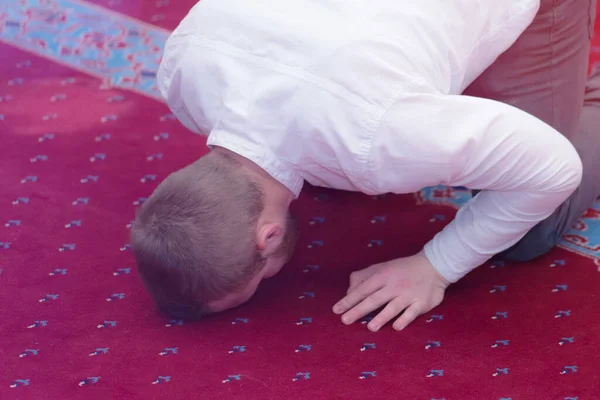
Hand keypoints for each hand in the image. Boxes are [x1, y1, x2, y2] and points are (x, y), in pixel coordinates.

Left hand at [332, 251, 449, 331]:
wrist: (433, 266)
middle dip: (359, 310)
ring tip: (370, 327)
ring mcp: (408, 295)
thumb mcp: (381, 267)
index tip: (336, 310)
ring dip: (381, 317)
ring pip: (393, 307)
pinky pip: (412, 313)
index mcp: (382, 276)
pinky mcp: (421, 302)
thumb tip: (348, 292)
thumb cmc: (402, 269)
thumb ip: (362, 278)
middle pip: (374, 299)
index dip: (349, 300)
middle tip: (345, 320)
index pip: (362, 289)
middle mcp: (394, 286)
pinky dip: (404, 319)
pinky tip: (396, 327)